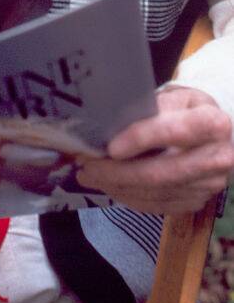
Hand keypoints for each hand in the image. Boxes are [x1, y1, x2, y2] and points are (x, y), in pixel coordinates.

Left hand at [77, 87, 233, 213]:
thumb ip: (147, 109)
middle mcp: (216, 158)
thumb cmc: (186, 110)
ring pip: (156, 193)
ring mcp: (208, 185)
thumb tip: (106, 123)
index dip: (140, 139)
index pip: (173, 132)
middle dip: (117, 172)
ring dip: (118, 187)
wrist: (213, 134)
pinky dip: (129, 197)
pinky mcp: (197, 202)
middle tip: (86, 165)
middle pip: (162, 172)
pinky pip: (158, 205)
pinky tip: (110, 187)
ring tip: (90, 175)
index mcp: (212, 123)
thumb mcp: (172, 97)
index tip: (111, 147)